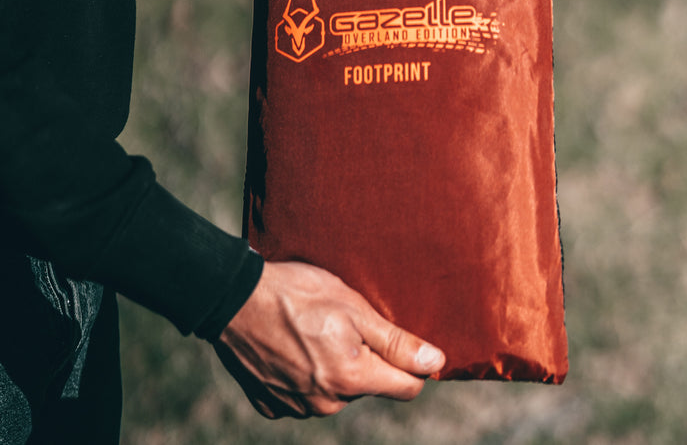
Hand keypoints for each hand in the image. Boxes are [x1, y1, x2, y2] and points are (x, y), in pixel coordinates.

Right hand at [214, 261, 444, 418]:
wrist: (233, 300)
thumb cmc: (298, 294)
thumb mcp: (354, 307)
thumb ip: (397, 341)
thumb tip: (436, 362)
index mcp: (351, 379)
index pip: (407, 388)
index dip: (411, 363)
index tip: (398, 339)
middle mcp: (326, 404)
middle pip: (369, 385)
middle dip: (366, 358)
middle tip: (343, 322)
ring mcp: (297, 407)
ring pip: (338, 390)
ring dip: (335, 365)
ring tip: (315, 329)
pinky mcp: (272, 405)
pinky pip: (306, 394)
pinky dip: (306, 373)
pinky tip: (293, 345)